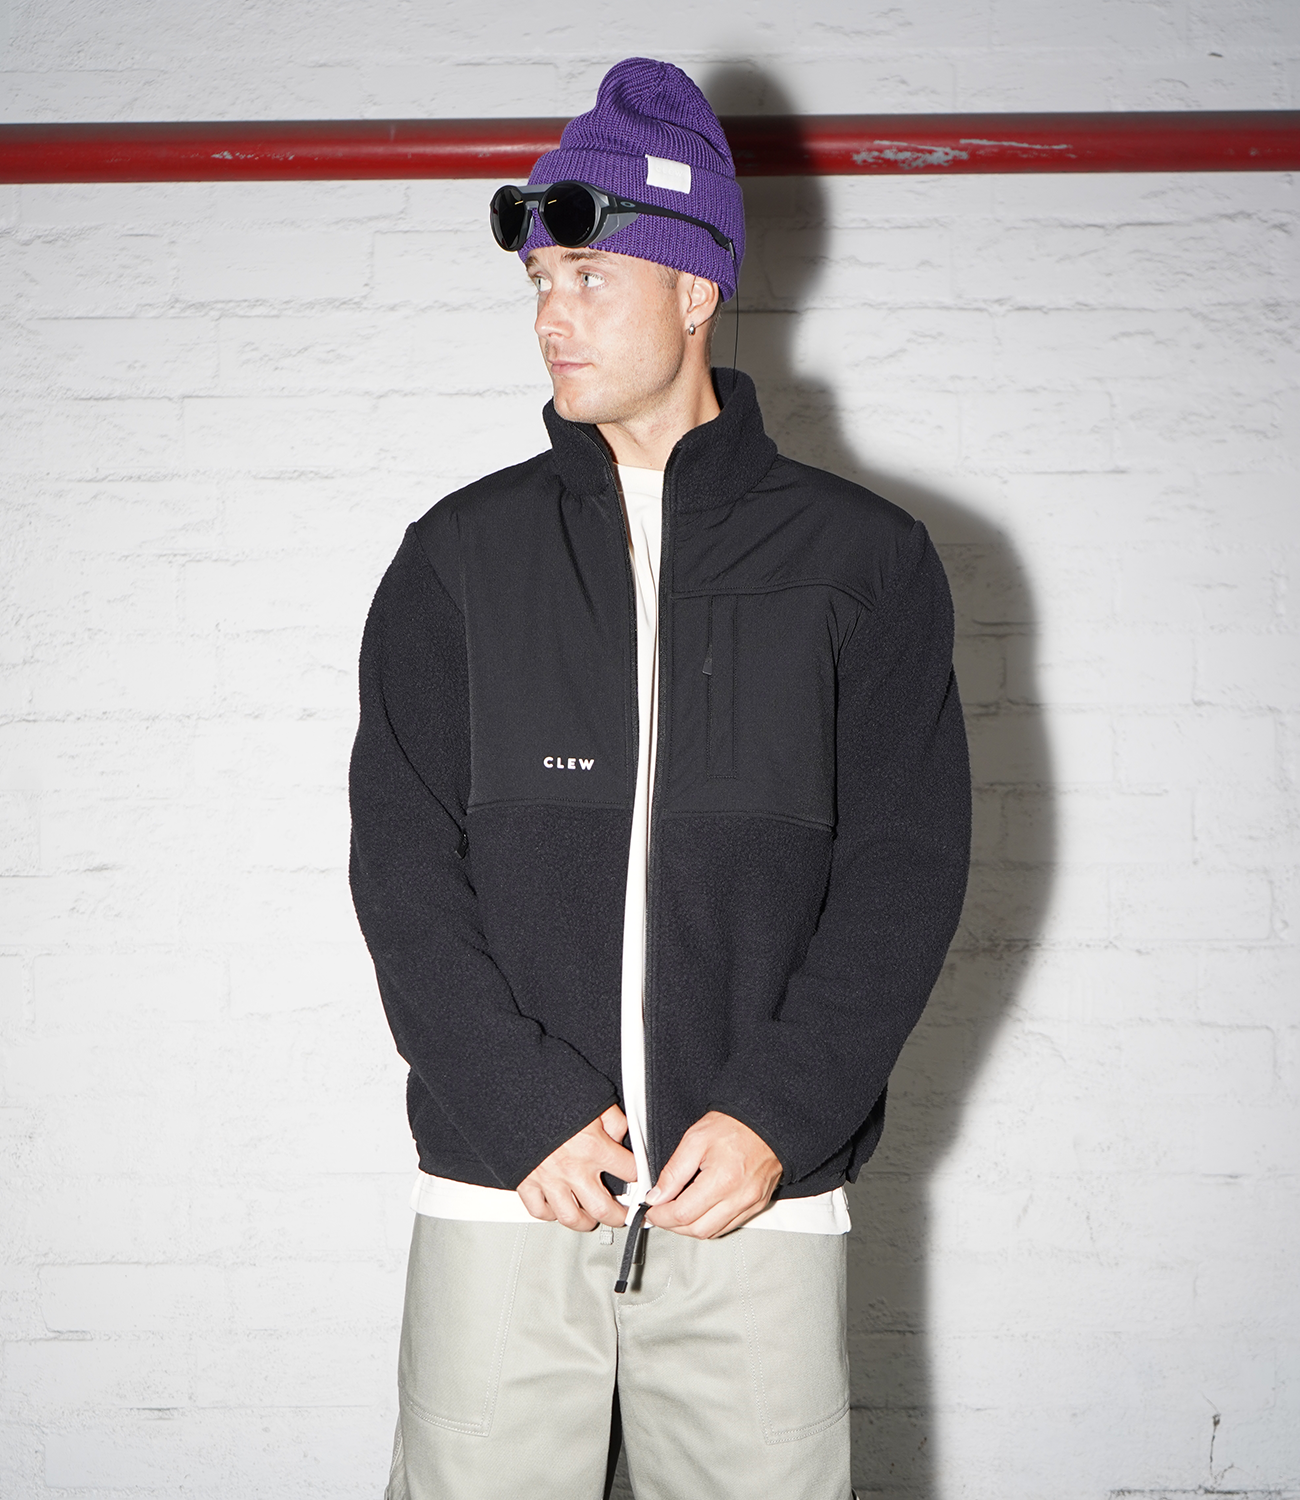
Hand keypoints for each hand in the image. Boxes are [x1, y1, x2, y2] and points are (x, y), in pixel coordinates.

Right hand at [516, 1105, 637, 1231]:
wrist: (516, 1093)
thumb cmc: (553, 1093)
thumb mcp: (594, 1098)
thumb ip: (613, 1120)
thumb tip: (622, 1137)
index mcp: (593, 1146)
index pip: (629, 1171)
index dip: (640, 1176)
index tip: (640, 1180)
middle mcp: (573, 1168)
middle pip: (604, 1209)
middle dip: (619, 1216)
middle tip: (623, 1216)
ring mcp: (548, 1179)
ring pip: (571, 1218)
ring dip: (585, 1222)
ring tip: (591, 1217)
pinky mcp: (526, 1181)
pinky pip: (539, 1210)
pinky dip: (550, 1213)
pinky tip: (558, 1207)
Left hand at [644, 1111, 781, 1238]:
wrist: (766, 1122)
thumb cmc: (735, 1125)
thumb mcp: (695, 1139)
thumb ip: (673, 1171)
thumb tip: (657, 1196)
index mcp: (722, 1180)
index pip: (683, 1214)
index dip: (661, 1215)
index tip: (651, 1210)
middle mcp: (740, 1197)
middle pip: (697, 1230)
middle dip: (673, 1225)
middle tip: (660, 1212)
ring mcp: (751, 1204)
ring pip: (713, 1233)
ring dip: (690, 1228)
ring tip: (678, 1211)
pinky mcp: (757, 1205)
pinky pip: (729, 1226)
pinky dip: (710, 1224)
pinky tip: (700, 1211)